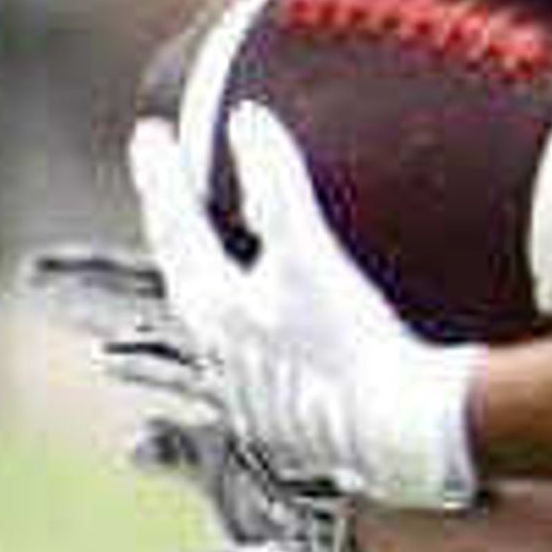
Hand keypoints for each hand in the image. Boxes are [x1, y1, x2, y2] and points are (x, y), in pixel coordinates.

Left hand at [121, 109, 484, 511]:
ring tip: (192, 272)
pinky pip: (244, 365)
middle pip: (181, 276)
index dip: (161, 174)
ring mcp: (247, 388)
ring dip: (196, 291)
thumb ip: (274, 183)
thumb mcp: (309, 253)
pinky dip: (238, 339)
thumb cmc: (350, 343)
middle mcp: (215, 351)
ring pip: (205, 327)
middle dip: (172, 230)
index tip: (150, 131)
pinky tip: (254, 346)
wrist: (401, 434)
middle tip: (167, 191)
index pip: (174, 224)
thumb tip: (244, 117)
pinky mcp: (286, 418)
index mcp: (210, 307)